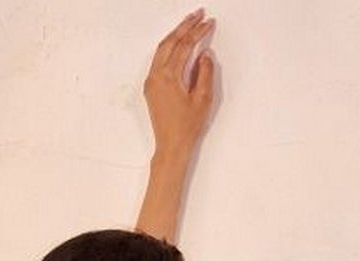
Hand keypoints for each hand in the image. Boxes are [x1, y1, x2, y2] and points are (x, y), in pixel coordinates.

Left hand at [143, 11, 215, 161]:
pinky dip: (169, 47)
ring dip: (176, 34)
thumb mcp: (203, 99)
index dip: (198, 32)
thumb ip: (205, 72)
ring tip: (189, 24)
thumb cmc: (186, 128)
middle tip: (198, 14)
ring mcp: (151, 81)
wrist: (171, 146)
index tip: (209, 23)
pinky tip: (177, 44)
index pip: (185, 45)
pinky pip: (159, 59)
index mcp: (169, 76)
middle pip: (171, 41)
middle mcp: (156, 76)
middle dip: (185, 26)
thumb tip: (204, 54)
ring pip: (162, 48)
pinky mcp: (151, 87)